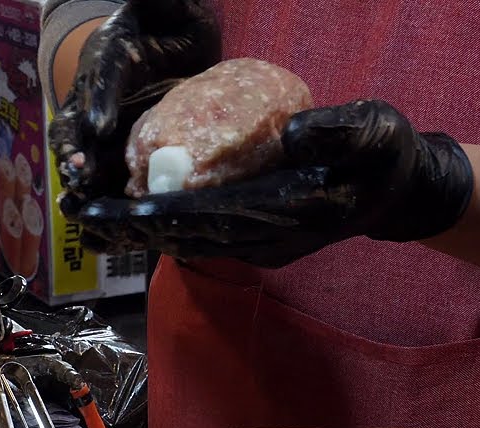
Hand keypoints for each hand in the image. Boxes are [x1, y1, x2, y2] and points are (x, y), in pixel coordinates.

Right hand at [47, 0, 220, 212]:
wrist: (178, 37)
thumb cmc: (168, 19)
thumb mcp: (162, 5)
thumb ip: (153, 3)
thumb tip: (148, 2)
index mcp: (108, 54)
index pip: (101, 73)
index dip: (99, 99)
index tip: (101, 126)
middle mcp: (96, 93)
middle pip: (74, 122)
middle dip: (72, 148)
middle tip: (79, 170)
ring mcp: (103, 123)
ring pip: (80, 152)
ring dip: (78, 177)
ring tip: (78, 200)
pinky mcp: (120, 145)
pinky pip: (104, 169)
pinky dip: (99, 192)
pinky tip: (100, 215)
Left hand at [75, 100, 476, 266]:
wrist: (394, 191)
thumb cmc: (382, 154)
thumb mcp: (374, 131)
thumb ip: (338, 130)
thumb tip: (295, 132)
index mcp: (293, 211)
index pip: (223, 212)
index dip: (175, 210)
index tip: (130, 206)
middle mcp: (269, 238)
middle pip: (191, 235)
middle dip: (136, 228)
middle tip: (85, 216)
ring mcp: (259, 245)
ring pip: (187, 242)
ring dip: (137, 234)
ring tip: (89, 221)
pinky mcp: (251, 242)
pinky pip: (196, 238)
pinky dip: (157, 230)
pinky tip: (122, 220)